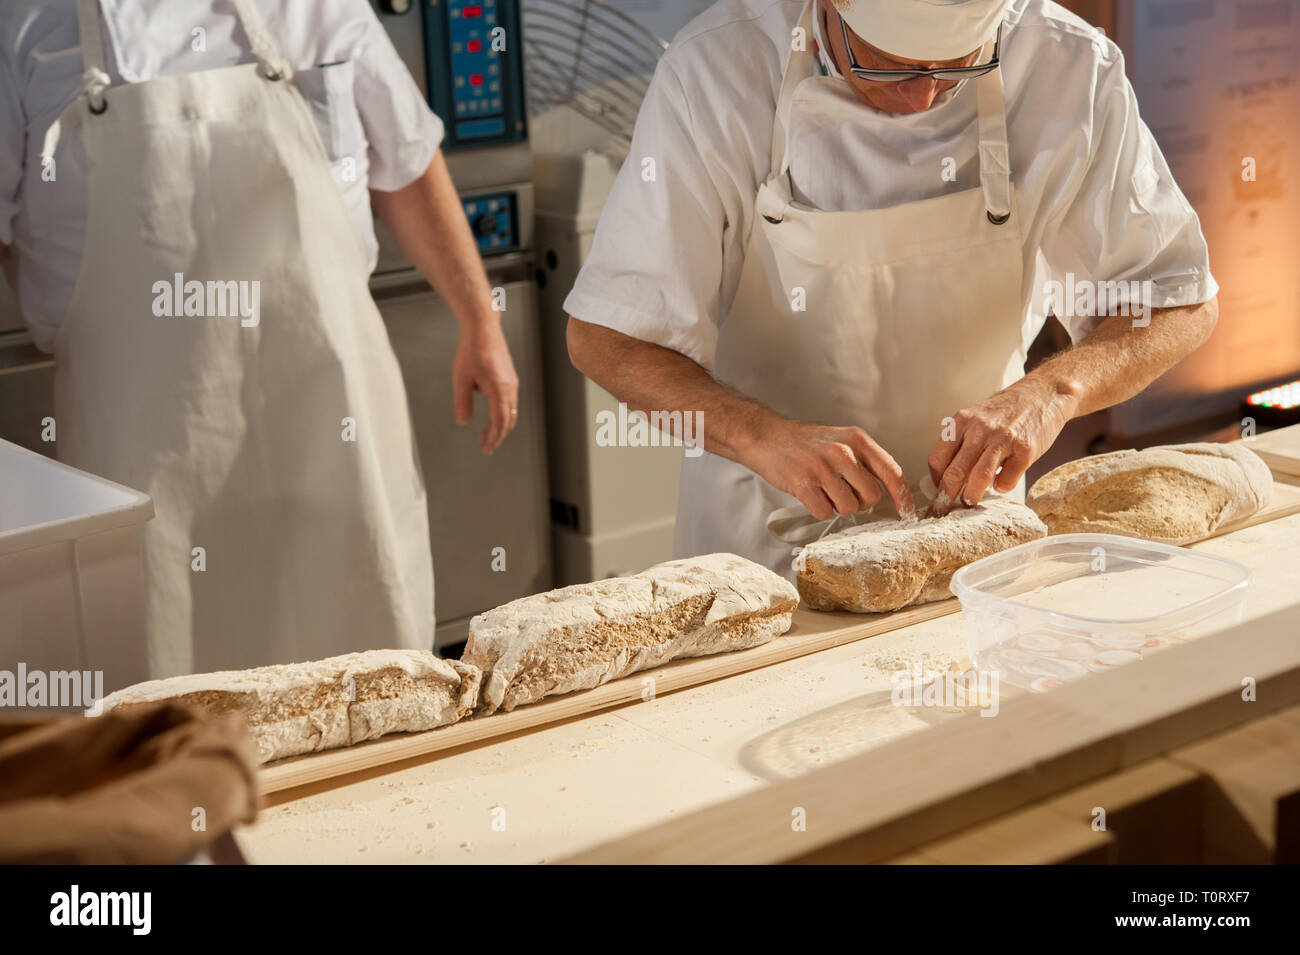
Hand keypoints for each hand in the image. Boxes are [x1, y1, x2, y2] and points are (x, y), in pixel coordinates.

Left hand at [452, 323, 519, 453]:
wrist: (483, 329)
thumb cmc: (472, 351)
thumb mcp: (461, 379)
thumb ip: (462, 402)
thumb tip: (463, 421)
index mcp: (499, 390)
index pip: (500, 422)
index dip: (494, 437)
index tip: (486, 448)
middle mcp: (510, 388)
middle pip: (508, 420)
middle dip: (498, 435)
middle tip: (485, 447)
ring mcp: (512, 383)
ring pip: (510, 411)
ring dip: (500, 425)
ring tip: (486, 434)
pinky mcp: (510, 378)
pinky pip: (510, 402)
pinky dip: (502, 413)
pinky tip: (492, 415)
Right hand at [745, 418, 914, 521]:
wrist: (766, 436)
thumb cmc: (805, 442)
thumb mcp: (841, 439)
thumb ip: (865, 460)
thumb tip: (890, 489)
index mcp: (857, 440)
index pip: (891, 472)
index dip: (902, 496)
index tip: (906, 511)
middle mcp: (843, 452)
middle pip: (872, 496)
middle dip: (860, 502)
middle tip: (843, 493)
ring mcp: (822, 468)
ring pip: (849, 508)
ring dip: (836, 506)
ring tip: (823, 490)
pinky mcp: (803, 484)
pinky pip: (823, 512)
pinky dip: (818, 509)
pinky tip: (810, 494)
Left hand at [927, 377, 1078, 514]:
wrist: (1043, 394)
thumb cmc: (1007, 411)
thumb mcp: (976, 418)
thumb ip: (961, 442)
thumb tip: (943, 476)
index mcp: (962, 421)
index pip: (937, 459)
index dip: (935, 481)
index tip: (938, 492)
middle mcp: (980, 429)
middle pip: (955, 472)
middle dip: (946, 497)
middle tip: (945, 510)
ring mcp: (1004, 439)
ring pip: (978, 478)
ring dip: (972, 495)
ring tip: (971, 501)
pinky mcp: (1026, 449)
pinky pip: (1006, 480)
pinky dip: (1001, 488)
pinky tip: (1001, 483)